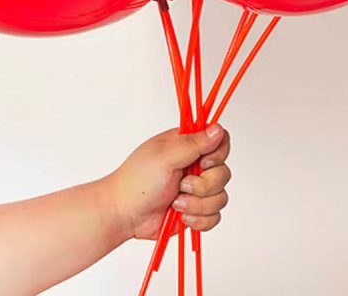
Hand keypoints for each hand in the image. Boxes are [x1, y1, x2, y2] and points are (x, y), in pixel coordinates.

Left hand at [104, 125, 230, 240]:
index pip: (220, 141)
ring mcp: (197, 190)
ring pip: (221, 196)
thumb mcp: (166, 156)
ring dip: (198, 204)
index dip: (218, 153)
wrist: (124, 215)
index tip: (204, 162)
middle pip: (223, 172)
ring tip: (176, 203)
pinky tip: (181, 216)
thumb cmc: (137, 181)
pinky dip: (199, 219)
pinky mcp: (196, 211)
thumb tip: (218, 128)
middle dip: (205, 185)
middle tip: (183, 185)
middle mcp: (195, 166)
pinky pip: (214, 217)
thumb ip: (195, 143)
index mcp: (188, 146)